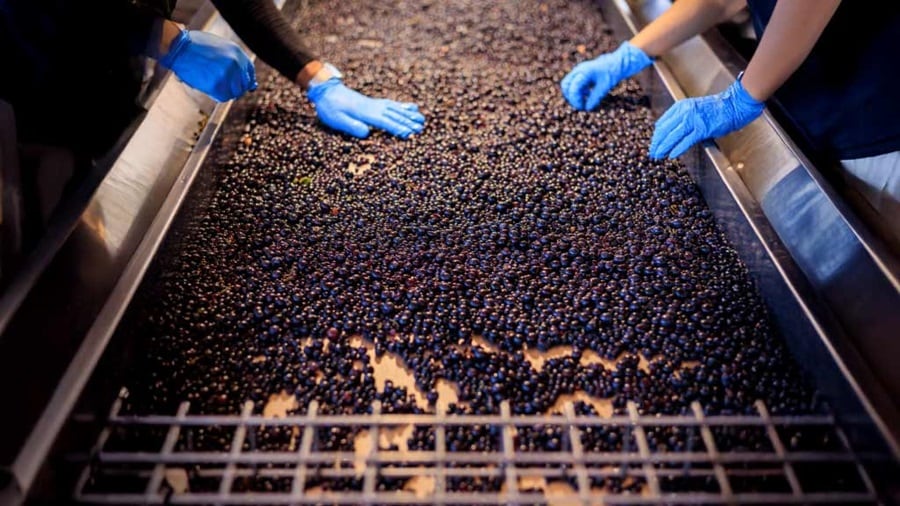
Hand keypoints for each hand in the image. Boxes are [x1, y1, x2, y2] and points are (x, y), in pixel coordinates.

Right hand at [159, 30, 256, 101]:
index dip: (246, 80)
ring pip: (234, 92)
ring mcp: (227, 73)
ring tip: (213, 84)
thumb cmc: (195, 46)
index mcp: (237, 51)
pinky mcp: (216, 84)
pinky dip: (217, 95)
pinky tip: (209, 88)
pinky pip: (223, 97)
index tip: (241, 85)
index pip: (250, 71)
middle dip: (234, 87)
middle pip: (243, 85)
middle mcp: (236, 62)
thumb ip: (233, 60)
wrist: (178, 47)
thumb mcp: (219, 46)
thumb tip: (252, 84)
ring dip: (225, 92)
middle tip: (222, 86)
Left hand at [307, 78, 424, 138]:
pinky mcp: (374, 102)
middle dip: (408, 122)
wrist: (326, 90)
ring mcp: (375, 103)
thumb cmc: (330, 107)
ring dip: (410, 115)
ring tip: (422, 120)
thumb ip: (351, 126)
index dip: (397, 128)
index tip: (409, 134)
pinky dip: (403, 106)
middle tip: (421, 129)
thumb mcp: (336, 119)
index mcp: (365, 113)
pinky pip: (392, 103)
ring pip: (396, 109)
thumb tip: (367, 133)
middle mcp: (373, 107)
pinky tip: (412, 107)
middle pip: (394, 115)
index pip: (385, 122)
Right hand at [560, 41, 651, 110]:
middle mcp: (579, 70)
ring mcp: (579, 71)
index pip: (573, 88)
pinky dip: (577, 91)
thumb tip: (588, 109)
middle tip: (580, 105)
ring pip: (568, 85)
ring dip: (573, 95)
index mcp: (584, 72)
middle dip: (571, 97)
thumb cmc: (612, 72)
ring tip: (584, 101)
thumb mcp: (605, 86)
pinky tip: (587, 95)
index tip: (583, 107)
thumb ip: (595, 97)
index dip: (575, 100)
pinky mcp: (581, 74)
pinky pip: (574, 84)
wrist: (618, 61)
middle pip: (565, 86)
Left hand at [649, 79, 763, 158]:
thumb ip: (682, 118)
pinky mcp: (702, 128)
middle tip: (652, 152)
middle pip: (665, 130)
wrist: (734, 105)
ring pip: (673, 136)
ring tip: (658, 155)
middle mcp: (685, 112)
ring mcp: (693, 120)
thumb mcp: (694, 109)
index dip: (657, 135)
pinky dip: (677, 149)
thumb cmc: (717, 109)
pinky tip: (671, 155)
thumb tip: (669, 133)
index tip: (654, 143)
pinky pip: (686, 141)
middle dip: (657, 143)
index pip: (663, 122)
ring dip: (664, 147)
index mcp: (681, 106)